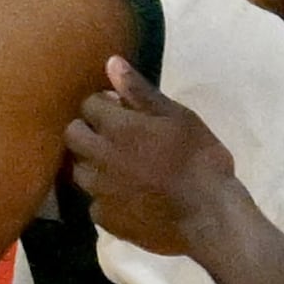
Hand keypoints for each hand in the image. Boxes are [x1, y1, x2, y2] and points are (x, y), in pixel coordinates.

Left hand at [64, 58, 242, 257]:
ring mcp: (100, 191)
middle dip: (87, 130)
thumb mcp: (178, 117)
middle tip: (113, 137)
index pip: (88, 104)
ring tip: (116, 167)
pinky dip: (104, 197)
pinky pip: (93, 203)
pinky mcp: (106, 220)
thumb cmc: (200, 160)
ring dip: (91, 164)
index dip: (102, 105)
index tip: (119, 110)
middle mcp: (100, 157)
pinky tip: (125, 198)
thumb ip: (140, 92)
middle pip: (72, 136)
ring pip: (78, 170)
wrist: (210, 218)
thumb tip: (111, 62)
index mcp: (117, 128)